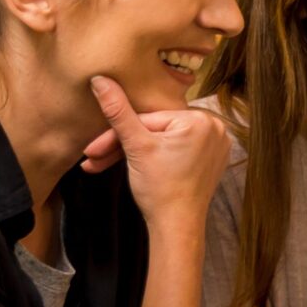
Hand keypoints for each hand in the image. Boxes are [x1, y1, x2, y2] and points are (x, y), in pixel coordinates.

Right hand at [86, 75, 230, 231]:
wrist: (177, 228)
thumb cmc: (159, 190)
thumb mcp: (135, 146)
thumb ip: (118, 111)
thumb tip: (100, 79)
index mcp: (200, 119)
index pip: (146, 120)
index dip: (114, 135)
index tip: (91, 149)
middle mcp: (214, 127)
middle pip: (154, 129)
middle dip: (122, 144)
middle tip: (93, 158)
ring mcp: (216, 144)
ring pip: (162, 139)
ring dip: (133, 152)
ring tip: (104, 165)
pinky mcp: (211, 158)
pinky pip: (176, 148)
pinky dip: (155, 155)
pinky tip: (135, 165)